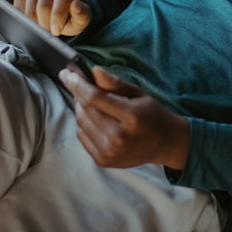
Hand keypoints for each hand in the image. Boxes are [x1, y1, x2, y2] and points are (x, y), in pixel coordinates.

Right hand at [13, 0, 91, 35]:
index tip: (56, 30)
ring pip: (31, 8)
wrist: (62, 14)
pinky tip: (34, 23)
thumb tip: (76, 5)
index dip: (58, 15)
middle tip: (49, 33)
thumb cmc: (73, 14)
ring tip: (44, 28)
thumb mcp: (83, 18)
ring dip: (36, 24)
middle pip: (45, 3)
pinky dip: (25, 20)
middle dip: (46, 23)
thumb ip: (82, 13)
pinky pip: (19, 8)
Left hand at [60, 67, 190, 170]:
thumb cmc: (152, 114)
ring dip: (80, 108)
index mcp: (131, 116)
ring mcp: (109, 151)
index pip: (95, 98)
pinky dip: (84, 123)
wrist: (165, 144)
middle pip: (86, 110)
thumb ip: (115, 84)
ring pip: (81, 123)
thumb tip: (94, 71)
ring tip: (88, 99)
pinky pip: (83, 136)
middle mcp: (118, 137)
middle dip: (77, 93)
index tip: (66, 73)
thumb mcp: (139, 94)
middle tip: (75, 81)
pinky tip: (94, 117)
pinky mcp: (103, 160)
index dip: (78, 84)